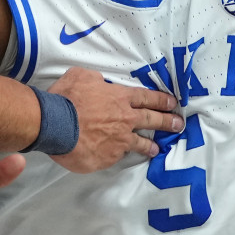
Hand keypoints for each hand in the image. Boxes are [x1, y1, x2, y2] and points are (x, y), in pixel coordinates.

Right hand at [48, 67, 181, 173]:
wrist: (56, 124)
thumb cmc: (66, 98)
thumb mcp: (81, 76)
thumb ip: (96, 80)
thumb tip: (101, 83)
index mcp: (119, 98)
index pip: (146, 98)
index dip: (160, 100)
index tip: (172, 103)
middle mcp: (124, 119)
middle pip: (151, 119)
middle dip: (167, 121)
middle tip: (178, 124)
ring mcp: (119, 140)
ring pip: (140, 143)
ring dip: (150, 145)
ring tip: (157, 148)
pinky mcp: (109, 157)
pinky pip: (118, 156)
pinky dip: (121, 155)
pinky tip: (122, 157)